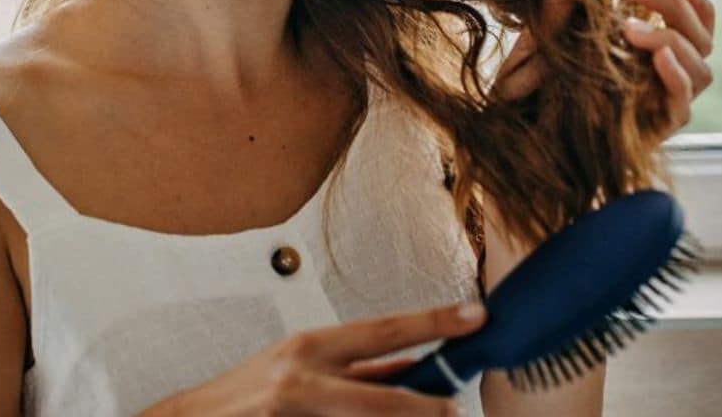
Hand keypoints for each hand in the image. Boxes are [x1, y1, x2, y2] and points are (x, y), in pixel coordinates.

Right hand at [139, 299, 485, 415]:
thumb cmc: (246, 398)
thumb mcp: (301, 370)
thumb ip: (356, 371)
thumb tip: (414, 367)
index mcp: (311, 347)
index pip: (384, 331)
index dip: (432, 322)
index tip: (474, 316)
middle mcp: (302, 377)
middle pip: (382, 393)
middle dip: (426, 404)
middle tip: (459, 409)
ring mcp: (291, 409)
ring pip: (367, 414)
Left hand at [491, 0, 716, 136]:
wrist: (524, 143)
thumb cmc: (536, 90)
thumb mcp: (546, 42)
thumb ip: (559, 10)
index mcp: (651, 56)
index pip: (695, 30)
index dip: (700, 8)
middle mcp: (664, 80)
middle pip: (701, 43)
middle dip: (676, 9)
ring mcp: (662, 105)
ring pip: (702, 71)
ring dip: (673, 40)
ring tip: (631, 28)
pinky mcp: (655, 131)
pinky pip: (682, 106)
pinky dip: (677, 79)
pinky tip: (658, 58)